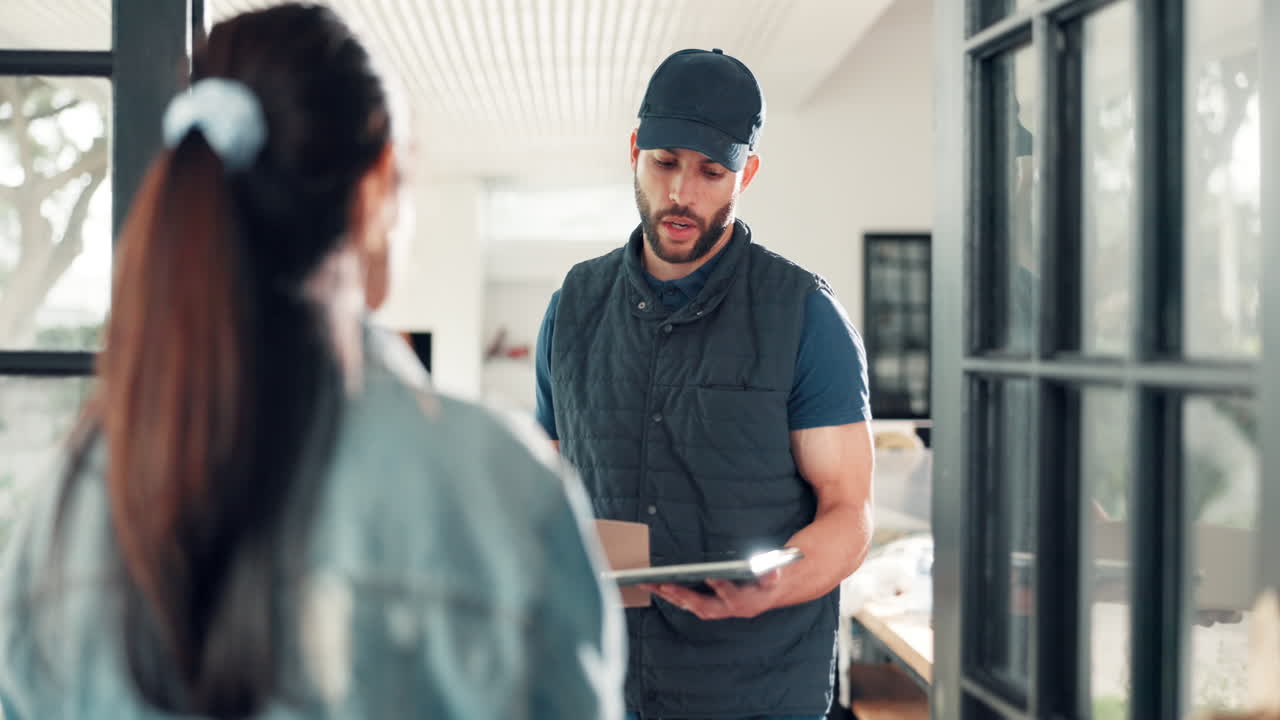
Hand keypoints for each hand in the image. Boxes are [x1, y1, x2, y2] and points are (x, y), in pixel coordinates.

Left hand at [637, 570, 783, 619]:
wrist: (770, 593)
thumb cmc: (769, 580)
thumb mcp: (775, 575)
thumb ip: (773, 574)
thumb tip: (773, 570)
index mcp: (746, 602)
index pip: (733, 597)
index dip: (723, 588)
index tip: (712, 578)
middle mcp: (729, 610)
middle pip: (704, 606)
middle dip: (685, 596)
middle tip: (666, 585)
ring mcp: (717, 610)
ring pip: (691, 606)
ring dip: (671, 597)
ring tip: (651, 584)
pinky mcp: (708, 607)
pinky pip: (687, 604)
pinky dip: (671, 596)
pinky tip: (656, 586)